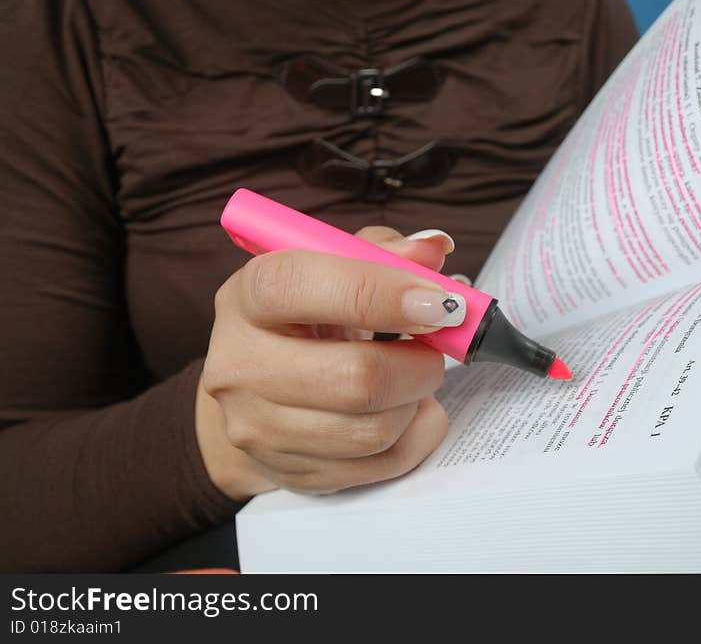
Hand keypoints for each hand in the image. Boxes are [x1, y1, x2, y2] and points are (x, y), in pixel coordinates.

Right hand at [195, 227, 459, 499]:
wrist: (258, 390)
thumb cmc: (307, 318)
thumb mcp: (332, 269)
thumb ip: (383, 251)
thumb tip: (432, 250)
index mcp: (247, 297)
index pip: (299, 287)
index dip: (378, 293)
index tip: (436, 303)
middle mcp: (240, 366)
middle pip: (353, 377)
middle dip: (418, 363)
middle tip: (435, 347)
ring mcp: (259, 429)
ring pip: (373, 429)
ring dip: (417, 400)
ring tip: (414, 376)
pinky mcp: (292, 473)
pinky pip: (382, 464)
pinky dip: (417, 434)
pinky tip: (409, 409)